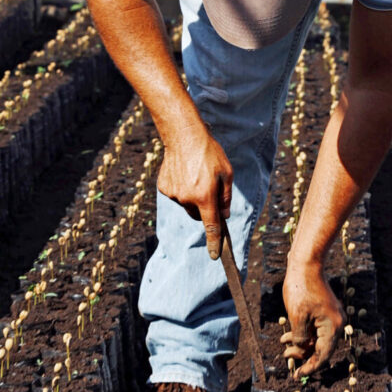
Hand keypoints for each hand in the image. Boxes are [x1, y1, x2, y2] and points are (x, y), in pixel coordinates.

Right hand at [156, 126, 233, 258]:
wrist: (183, 136)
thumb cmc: (209, 153)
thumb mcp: (227, 174)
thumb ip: (225, 198)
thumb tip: (223, 215)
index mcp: (205, 197)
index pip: (211, 227)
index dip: (214, 243)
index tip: (215, 256)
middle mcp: (187, 199)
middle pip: (197, 214)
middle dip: (204, 207)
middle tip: (208, 188)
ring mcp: (174, 194)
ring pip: (186, 204)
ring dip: (192, 196)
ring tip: (194, 174)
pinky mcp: (164, 187)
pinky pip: (176, 195)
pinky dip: (181, 188)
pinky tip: (183, 172)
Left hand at [281, 258, 344, 376]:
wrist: (306, 263)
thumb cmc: (301, 288)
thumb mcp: (296, 317)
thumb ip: (299, 339)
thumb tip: (300, 351)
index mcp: (332, 327)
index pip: (323, 356)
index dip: (310, 367)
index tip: (297, 374)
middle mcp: (335, 324)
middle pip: (320, 348)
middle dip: (303, 354)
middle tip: (286, 356)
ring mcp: (331, 317)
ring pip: (316, 339)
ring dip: (300, 344)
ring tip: (283, 345)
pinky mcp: (325, 311)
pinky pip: (315, 329)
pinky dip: (302, 334)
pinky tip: (287, 335)